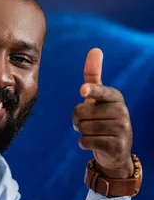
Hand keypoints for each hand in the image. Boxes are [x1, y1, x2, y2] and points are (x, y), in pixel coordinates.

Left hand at [72, 48, 132, 177]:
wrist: (116, 150)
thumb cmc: (102, 118)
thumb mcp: (98, 98)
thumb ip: (93, 75)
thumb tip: (95, 49)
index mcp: (115, 96)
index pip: (100, 91)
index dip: (90, 91)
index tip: (83, 91)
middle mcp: (122, 111)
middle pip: (80, 112)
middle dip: (77, 120)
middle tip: (88, 123)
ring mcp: (122, 129)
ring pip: (82, 128)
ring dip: (81, 132)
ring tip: (93, 133)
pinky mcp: (117, 146)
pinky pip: (86, 142)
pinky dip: (84, 144)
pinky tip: (95, 143)